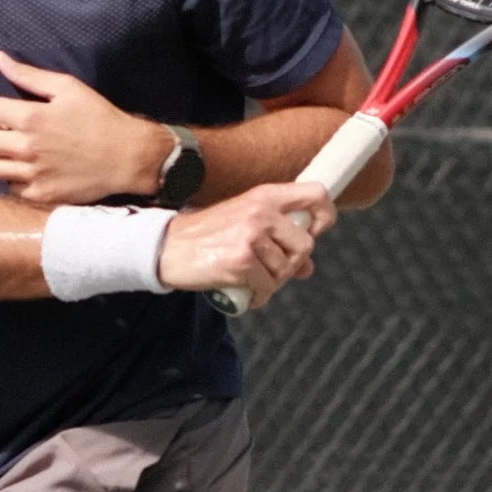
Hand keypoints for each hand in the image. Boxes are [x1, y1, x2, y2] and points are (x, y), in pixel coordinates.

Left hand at [0, 53, 165, 210]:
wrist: (127, 157)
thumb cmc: (99, 117)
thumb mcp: (67, 87)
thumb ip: (29, 76)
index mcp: (29, 117)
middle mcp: (25, 147)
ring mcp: (31, 174)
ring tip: (9, 152)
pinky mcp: (40, 195)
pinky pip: (10, 188)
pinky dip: (14, 179)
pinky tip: (28, 170)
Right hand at [158, 180, 332, 311]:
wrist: (166, 247)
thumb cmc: (206, 236)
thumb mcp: (244, 224)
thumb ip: (278, 239)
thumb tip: (308, 267)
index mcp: (265, 196)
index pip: (316, 195)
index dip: (324, 217)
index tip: (313, 233)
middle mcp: (262, 212)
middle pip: (305, 245)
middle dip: (291, 263)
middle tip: (270, 269)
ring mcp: (252, 237)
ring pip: (286, 270)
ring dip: (271, 282)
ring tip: (250, 279)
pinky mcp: (242, 261)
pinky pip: (268, 288)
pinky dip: (258, 296)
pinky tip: (244, 292)